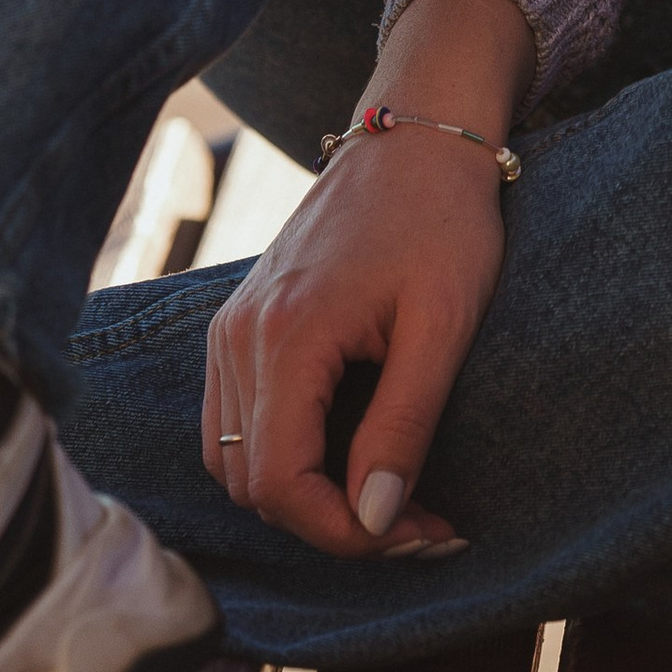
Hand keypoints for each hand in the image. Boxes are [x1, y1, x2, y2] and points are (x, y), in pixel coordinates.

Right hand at [200, 127, 500, 555]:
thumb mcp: (442, 324)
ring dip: (304, 496)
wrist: (416, 136)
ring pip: (234, 462)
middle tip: (419, 524)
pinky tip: (349, 452)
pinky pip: (234, 423)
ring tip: (388, 495)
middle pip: (253, 484)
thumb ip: (403, 425)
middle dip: (331, 522)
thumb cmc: (442, 219)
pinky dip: (281, 456)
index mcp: (285, 334)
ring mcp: (229, 328)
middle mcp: (238, 336)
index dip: (342, 532)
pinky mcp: (238, 324)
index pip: (280, 484)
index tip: (416, 534)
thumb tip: (375, 521)